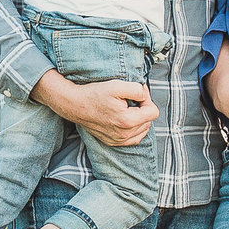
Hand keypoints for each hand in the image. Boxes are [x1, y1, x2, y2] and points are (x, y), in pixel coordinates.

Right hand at [32, 69, 156, 149]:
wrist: (75, 105)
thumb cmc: (94, 94)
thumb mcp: (117, 85)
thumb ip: (137, 89)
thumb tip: (145, 95)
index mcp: (128, 121)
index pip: (154, 112)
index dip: (147, 99)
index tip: (135, 94)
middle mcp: (125, 135)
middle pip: (148, 121)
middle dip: (142, 109)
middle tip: (128, 100)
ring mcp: (119, 141)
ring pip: (142, 130)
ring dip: (138, 119)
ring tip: (124, 109)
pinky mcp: (113, 143)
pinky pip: (133, 138)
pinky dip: (133, 128)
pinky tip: (123, 119)